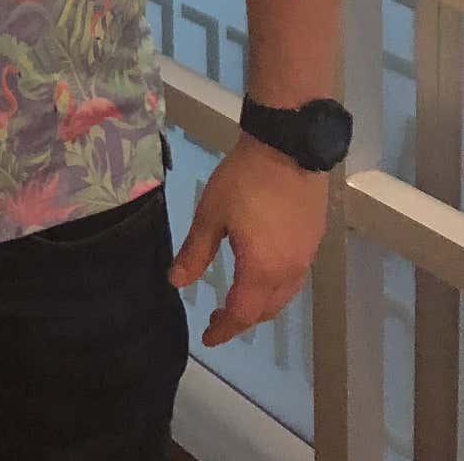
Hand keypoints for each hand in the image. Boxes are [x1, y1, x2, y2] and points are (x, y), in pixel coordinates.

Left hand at [167, 135, 327, 344]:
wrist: (289, 150)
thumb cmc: (244, 182)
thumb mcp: (210, 216)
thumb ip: (195, 253)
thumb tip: (176, 283)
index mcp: (261, 269)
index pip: (243, 314)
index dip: (225, 330)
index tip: (208, 339)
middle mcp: (288, 272)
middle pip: (266, 310)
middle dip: (241, 320)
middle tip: (215, 320)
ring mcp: (305, 258)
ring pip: (283, 296)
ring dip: (259, 306)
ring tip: (235, 302)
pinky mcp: (312, 242)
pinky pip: (293, 280)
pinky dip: (273, 289)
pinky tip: (259, 277)